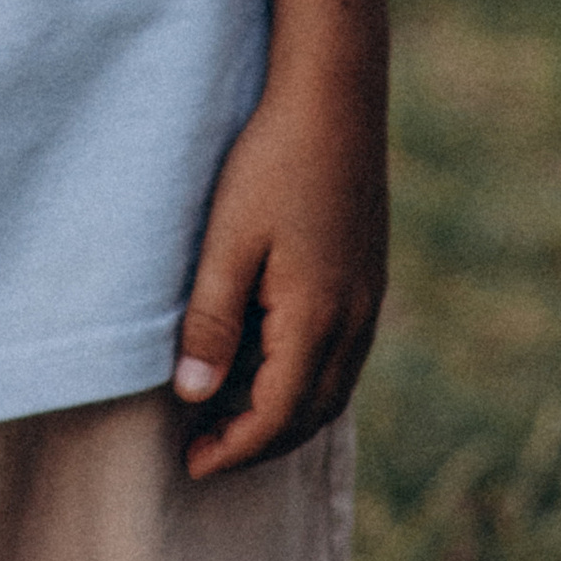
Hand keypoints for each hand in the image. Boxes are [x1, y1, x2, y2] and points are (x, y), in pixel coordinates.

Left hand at [170, 67, 386, 477]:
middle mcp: (354, 319)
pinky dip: (308, 380)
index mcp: (317, 318)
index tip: (190, 465)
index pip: (276, 416)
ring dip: (286, 416)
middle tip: (206, 451)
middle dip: (259, 443)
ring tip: (232, 416)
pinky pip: (344, 355)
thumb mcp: (227, 240)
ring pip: (333, 388)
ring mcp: (369, 298)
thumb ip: (213, 321)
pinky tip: (273, 363)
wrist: (336, 95)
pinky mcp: (369, 274)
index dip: (233, 449)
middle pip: (311, 414)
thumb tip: (194, 398)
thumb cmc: (273, 161)